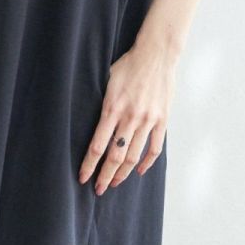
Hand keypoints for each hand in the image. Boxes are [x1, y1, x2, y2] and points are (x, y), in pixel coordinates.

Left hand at [78, 36, 177, 194]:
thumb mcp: (107, 80)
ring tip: (114, 183)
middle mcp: (130, 117)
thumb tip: (90, 122)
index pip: (97, 146)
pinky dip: (146, 162)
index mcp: (112, 108)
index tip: (83, 178)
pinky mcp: (162, 120)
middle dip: (105, 176)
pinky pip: (154, 147)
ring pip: (133, 155)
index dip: (89, 165)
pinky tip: (138, 171)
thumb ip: (102, 104)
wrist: (157, 55)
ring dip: (123, 173)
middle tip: (98, 189)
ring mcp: (148, 120)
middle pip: (115, 156)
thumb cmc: (128, 65)